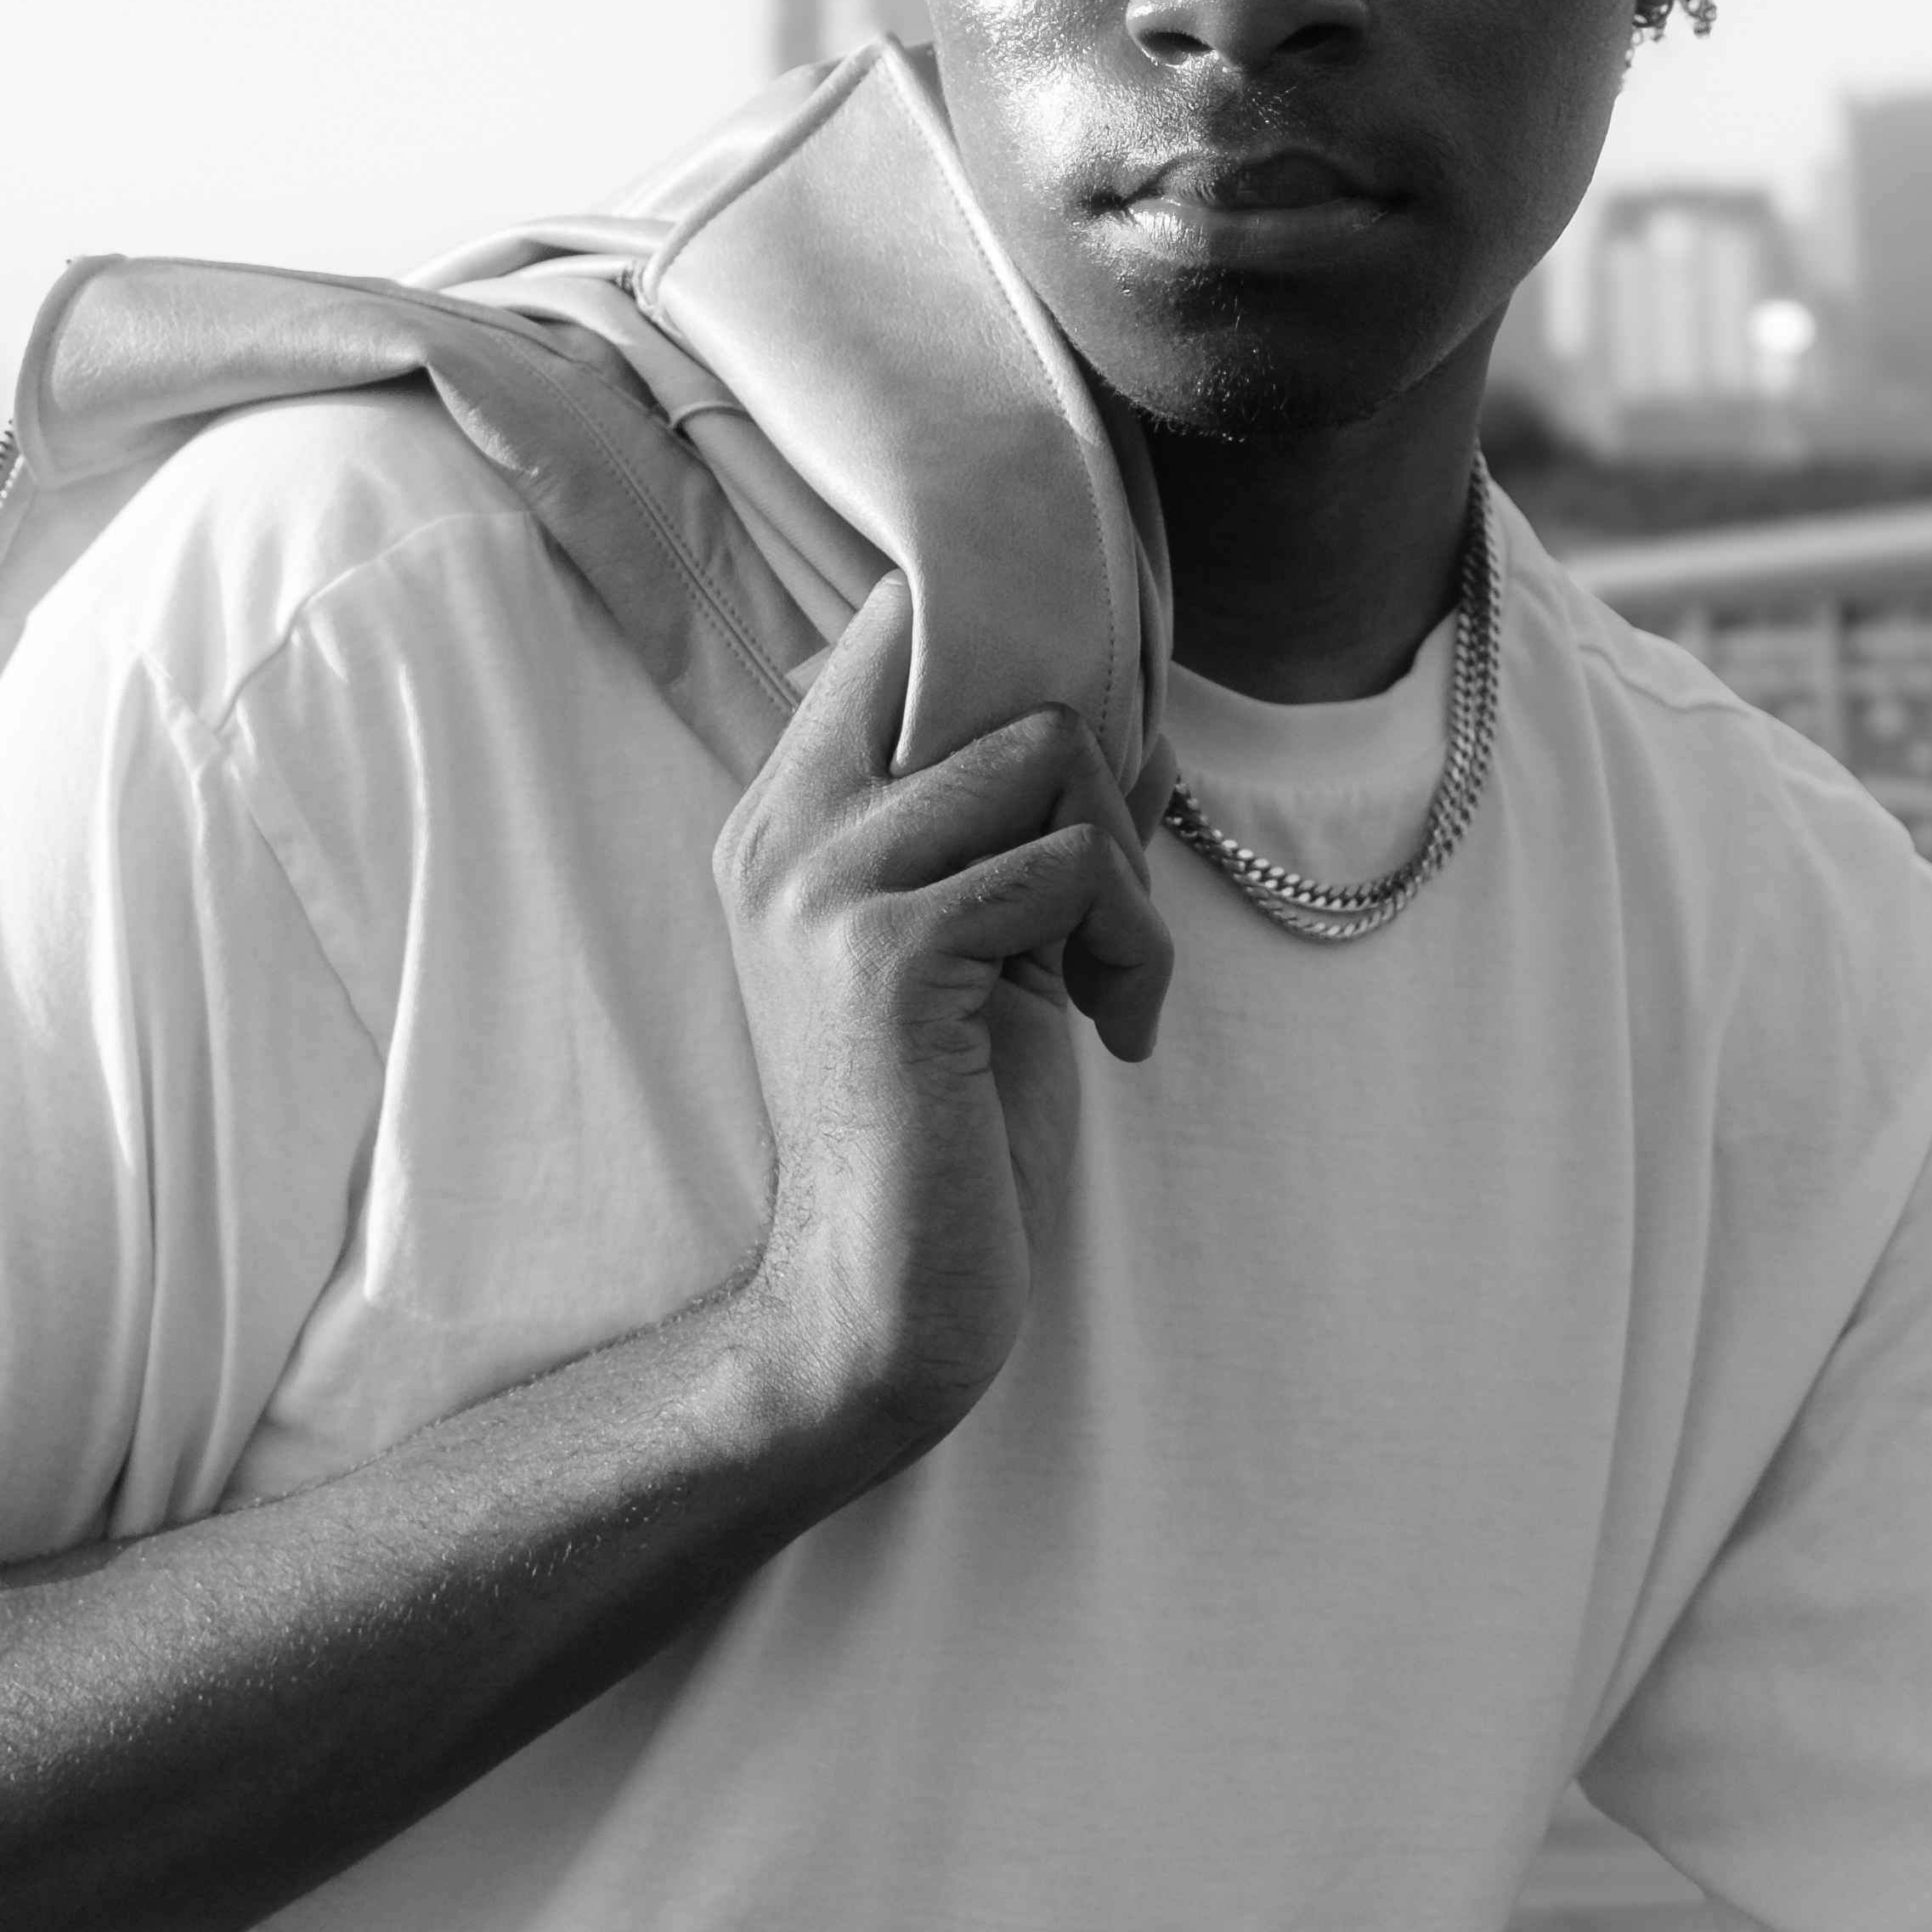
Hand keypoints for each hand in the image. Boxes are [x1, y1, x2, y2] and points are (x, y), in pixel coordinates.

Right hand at [714, 577, 1172, 1450]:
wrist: (880, 1302)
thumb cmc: (950, 1130)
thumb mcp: (998, 948)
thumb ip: (1038, 829)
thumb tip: (1142, 727)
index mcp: (791, 818)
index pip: (897, 629)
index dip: (1020, 651)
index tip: (1086, 765)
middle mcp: (789, 833)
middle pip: (1013, 688)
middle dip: (1103, 797)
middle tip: (1106, 925)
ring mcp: (828, 886)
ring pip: (1054, 756)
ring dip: (1125, 875)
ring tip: (1108, 983)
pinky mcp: (889, 952)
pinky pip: (1074, 870)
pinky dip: (1134, 949)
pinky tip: (1118, 1035)